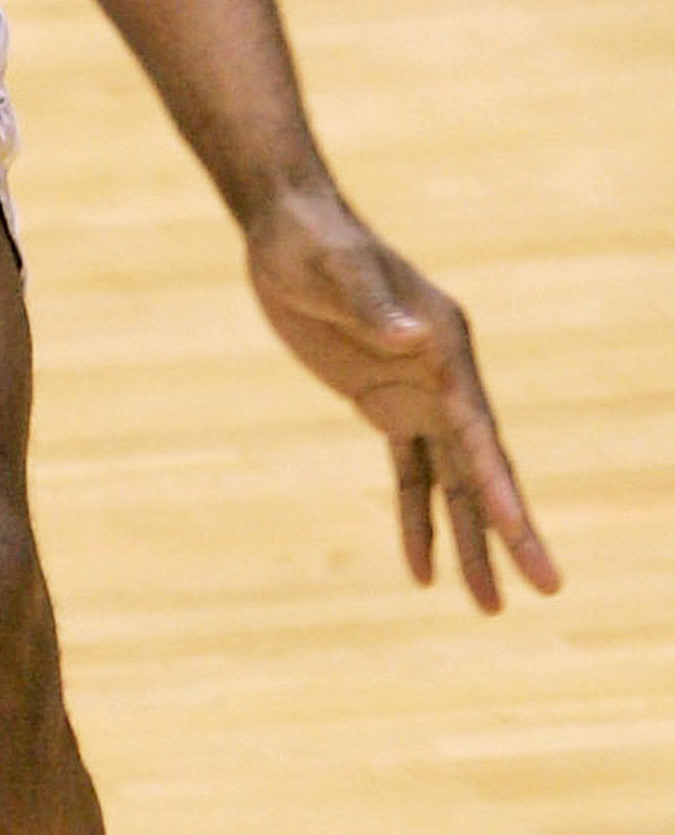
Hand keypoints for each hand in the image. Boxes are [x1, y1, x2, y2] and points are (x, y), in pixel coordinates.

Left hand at [245, 180, 560, 611]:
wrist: (287, 228)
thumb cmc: (313, 242)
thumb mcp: (336, 271)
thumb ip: (371, 304)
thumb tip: (409, 337)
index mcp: (443, 347)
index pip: (478, 431)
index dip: (499, 486)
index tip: (521, 534)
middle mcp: (443, 377)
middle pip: (482, 468)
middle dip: (511, 530)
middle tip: (546, 590)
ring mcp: (417, 393)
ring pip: (453, 482)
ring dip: (470, 540)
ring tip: (488, 606)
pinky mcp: (384, 403)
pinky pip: (411, 473)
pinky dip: (418, 520)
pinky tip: (423, 569)